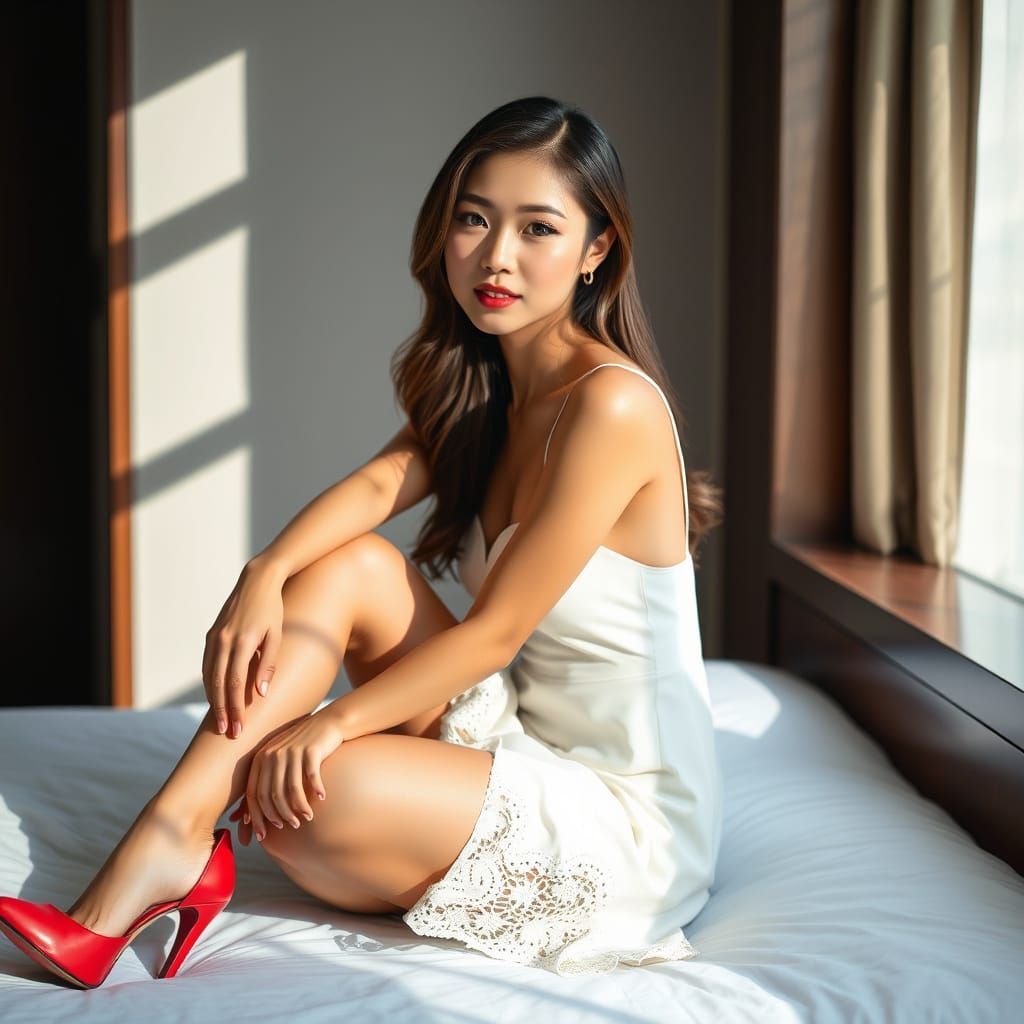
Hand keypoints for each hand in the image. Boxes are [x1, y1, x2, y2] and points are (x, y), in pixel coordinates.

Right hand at [202, 559, 285, 738]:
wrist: (257, 581)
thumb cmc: (273, 610)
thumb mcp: (276, 636)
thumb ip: (268, 664)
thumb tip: (261, 694)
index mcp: (243, 642)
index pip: (236, 683)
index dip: (236, 707)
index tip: (239, 727)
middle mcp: (224, 641)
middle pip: (219, 684)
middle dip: (223, 710)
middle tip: (227, 733)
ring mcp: (214, 637)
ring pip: (209, 676)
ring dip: (214, 700)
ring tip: (220, 721)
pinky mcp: (211, 635)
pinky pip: (207, 665)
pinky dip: (210, 684)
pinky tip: (216, 697)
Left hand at [229, 708, 344, 842]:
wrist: (327, 723)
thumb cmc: (301, 747)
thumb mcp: (276, 761)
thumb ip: (261, 786)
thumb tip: (239, 821)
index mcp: (261, 758)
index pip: (253, 794)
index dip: (257, 817)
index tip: (264, 835)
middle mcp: (273, 754)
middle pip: (271, 794)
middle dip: (280, 815)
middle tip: (292, 825)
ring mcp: (292, 751)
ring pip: (291, 789)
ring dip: (299, 808)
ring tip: (307, 817)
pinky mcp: (311, 750)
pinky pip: (311, 777)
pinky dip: (316, 790)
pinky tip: (323, 797)